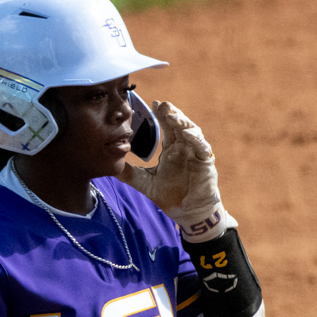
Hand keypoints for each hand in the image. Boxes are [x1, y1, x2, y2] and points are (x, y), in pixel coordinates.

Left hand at [120, 100, 234, 241]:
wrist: (187, 213)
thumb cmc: (170, 196)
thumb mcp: (145, 183)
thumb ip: (129, 174)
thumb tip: (110, 166)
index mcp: (171, 149)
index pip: (166, 127)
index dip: (161, 115)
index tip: (153, 103)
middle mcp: (184, 147)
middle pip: (179, 125)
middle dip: (172, 113)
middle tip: (162, 104)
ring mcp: (196, 153)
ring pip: (192, 132)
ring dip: (183, 123)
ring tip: (173, 116)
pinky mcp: (205, 162)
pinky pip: (202, 148)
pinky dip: (196, 140)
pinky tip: (187, 133)